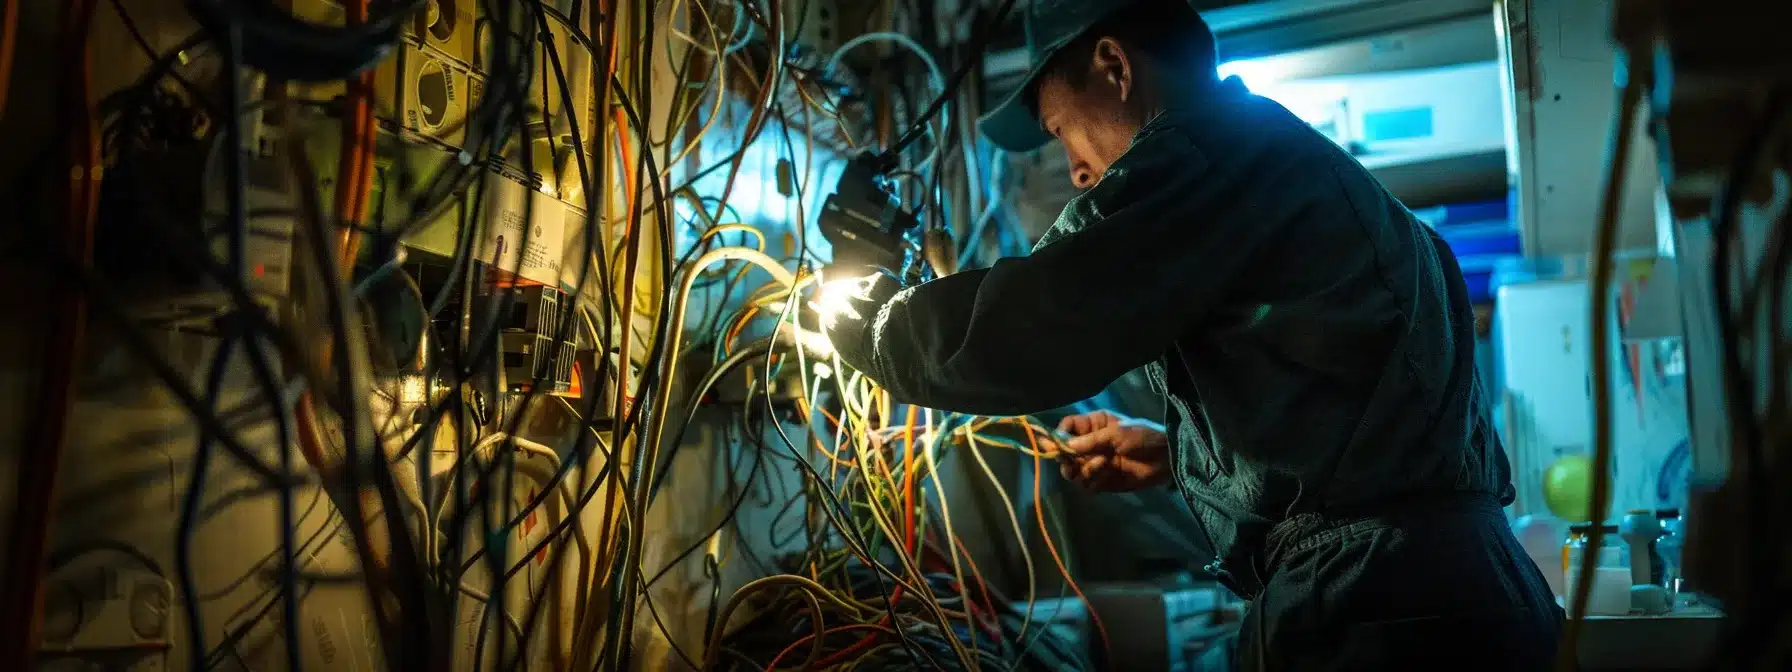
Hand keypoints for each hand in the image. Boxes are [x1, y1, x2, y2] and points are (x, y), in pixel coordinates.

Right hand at [1056, 411, 1170, 491]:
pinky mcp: (1102, 481)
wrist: (1166, 459)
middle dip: (1066, 459)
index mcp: (1092, 426)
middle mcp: (1088, 444)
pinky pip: (1086, 485)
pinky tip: (1110, 474)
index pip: (1065, 428)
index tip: (1054, 445)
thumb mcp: (1117, 433)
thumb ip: (1089, 441)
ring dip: (1084, 470)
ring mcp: (1094, 464)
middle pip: (1062, 453)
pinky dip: (1095, 481)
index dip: (1057, 436)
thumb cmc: (1143, 437)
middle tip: (1075, 461)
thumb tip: (1062, 446)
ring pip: (1072, 472)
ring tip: (1104, 464)